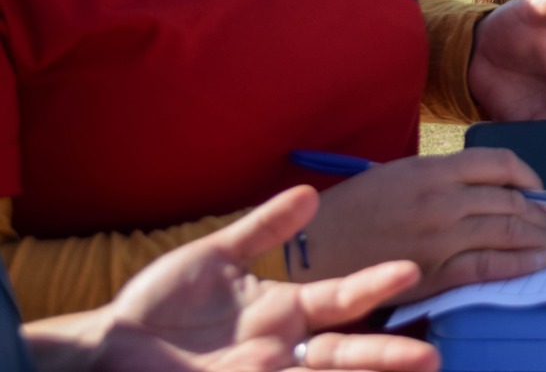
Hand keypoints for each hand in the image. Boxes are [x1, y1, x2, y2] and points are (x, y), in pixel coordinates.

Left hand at [27, 186, 438, 371]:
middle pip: (347, 352)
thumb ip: (262, 228)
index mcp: (284, 310)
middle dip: (387, 355)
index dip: (375, 286)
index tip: (411, 269)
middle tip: (432, 355)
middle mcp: (283, 349)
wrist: (108, 346)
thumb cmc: (159, 303)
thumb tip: (309, 193)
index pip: (343, 299)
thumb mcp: (215, 257)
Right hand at [299, 149, 545, 300]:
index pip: (500, 163)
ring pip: (507, 232)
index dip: (529, 176)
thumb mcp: (398, 173)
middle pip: (510, 201)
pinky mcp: (433, 273)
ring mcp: (440, 238)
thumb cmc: (351, 209)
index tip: (542, 189)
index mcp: (433, 168)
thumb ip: (443, 176)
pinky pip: (488, 267)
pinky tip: (539, 263)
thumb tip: (488, 186)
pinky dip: (519, 264)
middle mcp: (442, 200)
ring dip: (544, 239)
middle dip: (545, 214)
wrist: (311, 248)